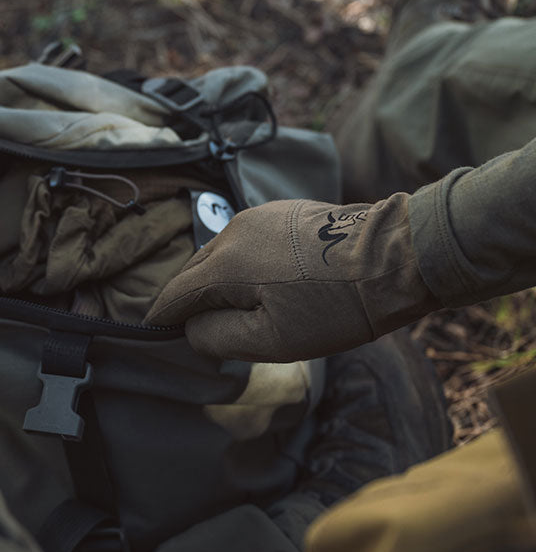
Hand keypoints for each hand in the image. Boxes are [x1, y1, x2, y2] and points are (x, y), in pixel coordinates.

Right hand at [145, 196, 438, 361]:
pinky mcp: (284, 211)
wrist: (398, 257)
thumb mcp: (272, 340)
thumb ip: (218, 337)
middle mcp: (233, 230)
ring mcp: (260, 215)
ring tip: (228, 308)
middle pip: (195, 271)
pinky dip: (241, 264)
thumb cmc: (336, 307)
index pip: (176, 294)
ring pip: (221, 254)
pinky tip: (259, 282)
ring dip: (218, 281)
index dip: (161, 318)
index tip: (152, 333)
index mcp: (225, 264)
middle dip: (189, 300)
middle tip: (192, 328)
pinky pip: (246, 241)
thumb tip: (192, 329)